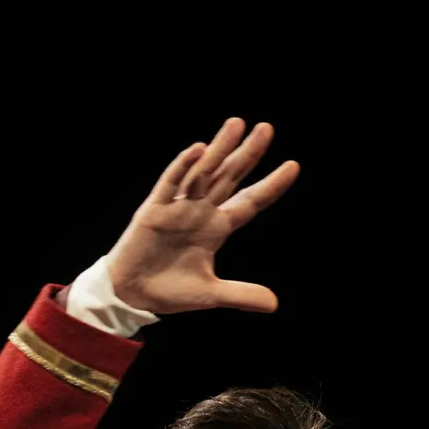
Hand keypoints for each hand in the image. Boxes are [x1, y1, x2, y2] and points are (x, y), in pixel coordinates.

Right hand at [105, 117, 298, 315]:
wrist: (134, 295)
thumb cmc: (171, 291)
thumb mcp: (211, 294)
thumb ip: (241, 295)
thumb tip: (275, 304)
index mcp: (216, 228)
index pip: (249, 202)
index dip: (270, 186)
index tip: (293, 166)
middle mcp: (200, 211)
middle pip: (229, 177)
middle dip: (248, 154)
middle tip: (267, 129)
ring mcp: (177, 207)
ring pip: (203, 172)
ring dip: (219, 149)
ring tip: (237, 124)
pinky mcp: (154, 210)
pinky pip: (171, 183)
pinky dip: (184, 166)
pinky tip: (199, 149)